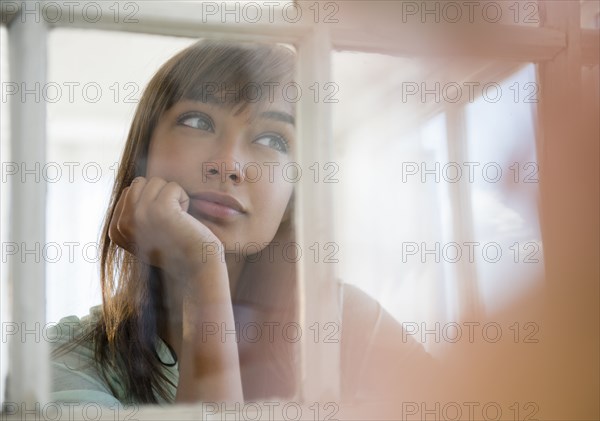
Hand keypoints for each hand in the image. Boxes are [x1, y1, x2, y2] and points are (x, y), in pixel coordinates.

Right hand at [108, 176, 222, 277]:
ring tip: (177, 219)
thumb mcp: (146, 232)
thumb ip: (134, 213)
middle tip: (170, 220)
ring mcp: (139, 216)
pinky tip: (185, 219)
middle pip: (140, 183)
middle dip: (160, 195)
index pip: (129, 191)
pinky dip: (184, 199)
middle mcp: (122, 224)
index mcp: (116, 230)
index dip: (151, 202)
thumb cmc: (177, 247)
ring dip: (172, 196)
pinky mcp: (160, 209)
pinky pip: (172, 186)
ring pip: (156, 181)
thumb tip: (136, 182)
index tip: (159, 226)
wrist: (197, 266)